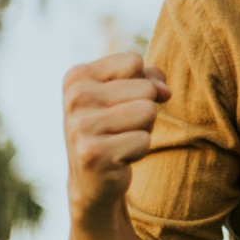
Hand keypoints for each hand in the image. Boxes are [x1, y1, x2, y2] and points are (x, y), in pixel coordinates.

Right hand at [62, 52, 170, 224]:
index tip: (121, 103)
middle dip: (144, 110)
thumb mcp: (129, 91)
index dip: (141, 82)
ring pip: (148, 111)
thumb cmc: (116, 126)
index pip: (134, 61)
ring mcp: (80, 126)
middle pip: (146, 88)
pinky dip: (139, 150)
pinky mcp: (93, 153)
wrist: (93, 178)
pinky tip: (118, 158)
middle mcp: (74, 98)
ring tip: (121, 140)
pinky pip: (143, 140)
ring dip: (144, 129)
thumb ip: (150, 77)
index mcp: (77, 77)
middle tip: (121, 127)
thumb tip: (164, 92)